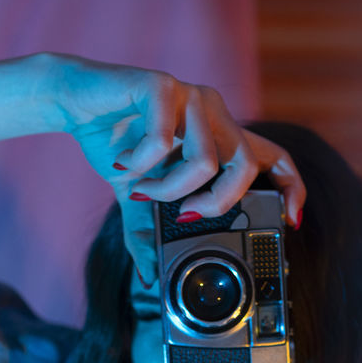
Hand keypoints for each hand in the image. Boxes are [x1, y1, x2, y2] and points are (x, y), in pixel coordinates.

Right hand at [53, 55, 305, 285]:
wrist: (70, 100)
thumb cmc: (112, 141)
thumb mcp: (135, 197)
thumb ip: (149, 232)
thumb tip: (149, 277)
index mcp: (218, 136)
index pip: (274, 157)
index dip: (291, 189)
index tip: (291, 221)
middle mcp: (213, 113)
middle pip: (245, 167)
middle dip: (216, 202)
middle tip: (183, 213)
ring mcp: (190, 96)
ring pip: (204, 161)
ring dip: (166, 187)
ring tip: (141, 186)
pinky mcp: (161, 85)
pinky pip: (163, 142)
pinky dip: (138, 164)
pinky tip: (122, 161)